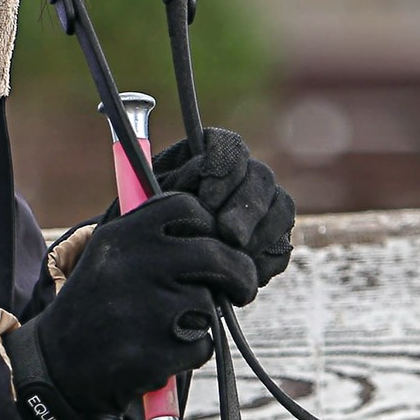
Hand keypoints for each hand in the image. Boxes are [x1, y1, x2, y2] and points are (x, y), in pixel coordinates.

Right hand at [9, 194, 259, 419]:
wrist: (58, 368)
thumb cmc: (96, 306)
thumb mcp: (109, 257)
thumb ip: (152, 235)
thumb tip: (215, 224)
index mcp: (122, 236)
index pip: (187, 208)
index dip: (211, 225)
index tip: (217, 241)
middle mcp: (133, 266)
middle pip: (215, 256)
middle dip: (239, 274)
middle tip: (243, 287)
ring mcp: (145, 310)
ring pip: (209, 305)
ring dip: (201, 319)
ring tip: (168, 327)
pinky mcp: (155, 352)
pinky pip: (202, 345)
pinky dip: (192, 352)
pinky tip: (162, 353)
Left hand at [150, 127, 295, 293]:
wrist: (143, 274)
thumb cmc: (137, 232)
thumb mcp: (143, 206)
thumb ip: (170, 186)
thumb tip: (194, 171)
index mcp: (202, 159)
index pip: (227, 145)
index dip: (224, 166)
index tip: (206, 197)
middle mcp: (237, 179)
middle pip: (260, 176)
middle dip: (247, 206)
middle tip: (228, 234)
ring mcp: (258, 210)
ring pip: (281, 207)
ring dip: (262, 232)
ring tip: (236, 254)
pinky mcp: (267, 242)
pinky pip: (282, 246)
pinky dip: (267, 259)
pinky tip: (245, 272)